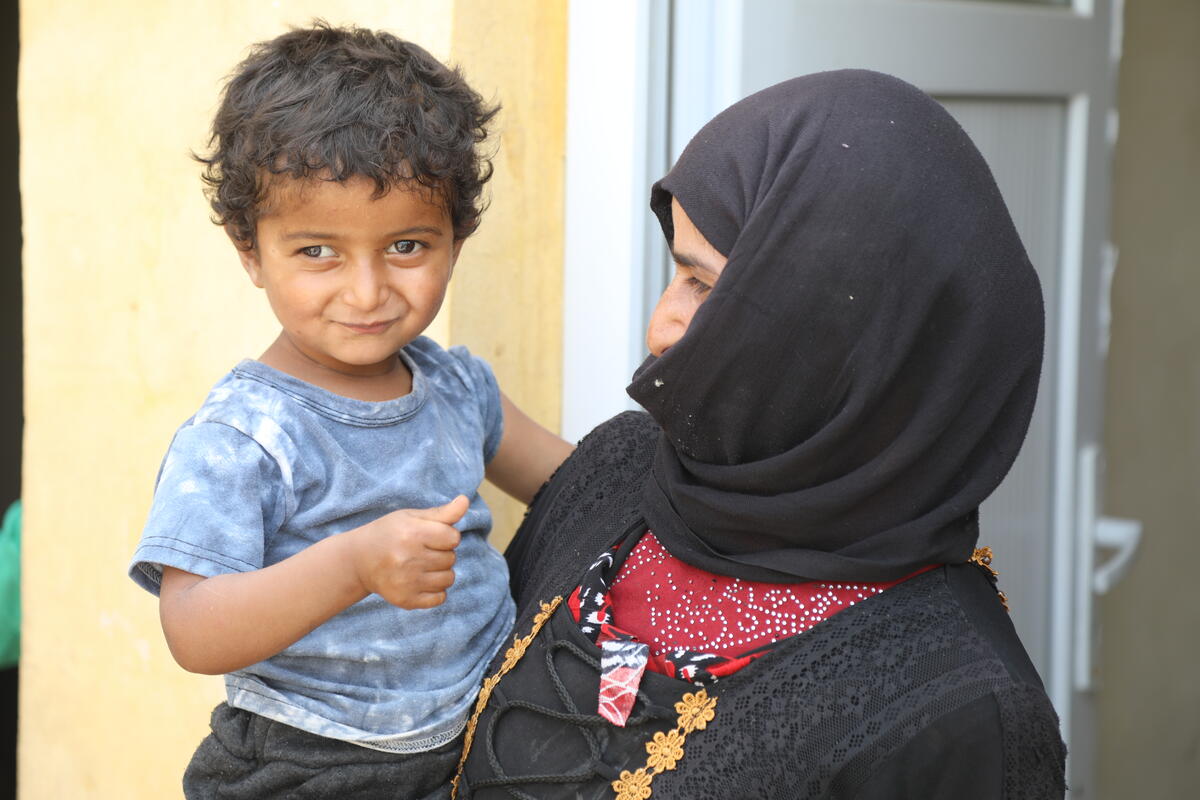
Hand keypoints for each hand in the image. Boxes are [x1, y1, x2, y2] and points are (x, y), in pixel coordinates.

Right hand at [346, 495, 468, 608]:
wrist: (358, 561)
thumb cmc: (390, 533)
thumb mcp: (411, 517)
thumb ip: (442, 513)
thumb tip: (465, 501)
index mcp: (412, 534)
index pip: (453, 538)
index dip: (446, 536)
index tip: (431, 536)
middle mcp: (409, 559)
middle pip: (451, 558)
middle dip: (441, 553)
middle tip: (421, 551)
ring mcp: (407, 582)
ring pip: (449, 579)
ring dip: (441, 572)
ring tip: (421, 566)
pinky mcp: (406, 600)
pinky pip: (440, 598)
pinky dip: (435, 591)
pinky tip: (420, 581)